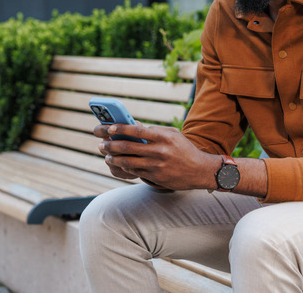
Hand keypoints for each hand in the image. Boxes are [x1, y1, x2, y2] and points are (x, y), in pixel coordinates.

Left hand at [97, 124, 219, 190]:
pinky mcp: (155, 177)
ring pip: (128, 162)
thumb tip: (134, 125)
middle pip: (128, 147)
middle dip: (111, 145)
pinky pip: (135, 172)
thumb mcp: (174, 135)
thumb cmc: (185, 149)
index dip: (120, 129)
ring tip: (106, 156)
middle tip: (101, 144)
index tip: (110, 128)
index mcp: (163, 137)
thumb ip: (155, 130)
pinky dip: (124, 168)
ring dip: (114, 159)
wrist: (200, 170)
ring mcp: (156, 165)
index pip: (137, 130)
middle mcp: (159, 151)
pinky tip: (118, 165)